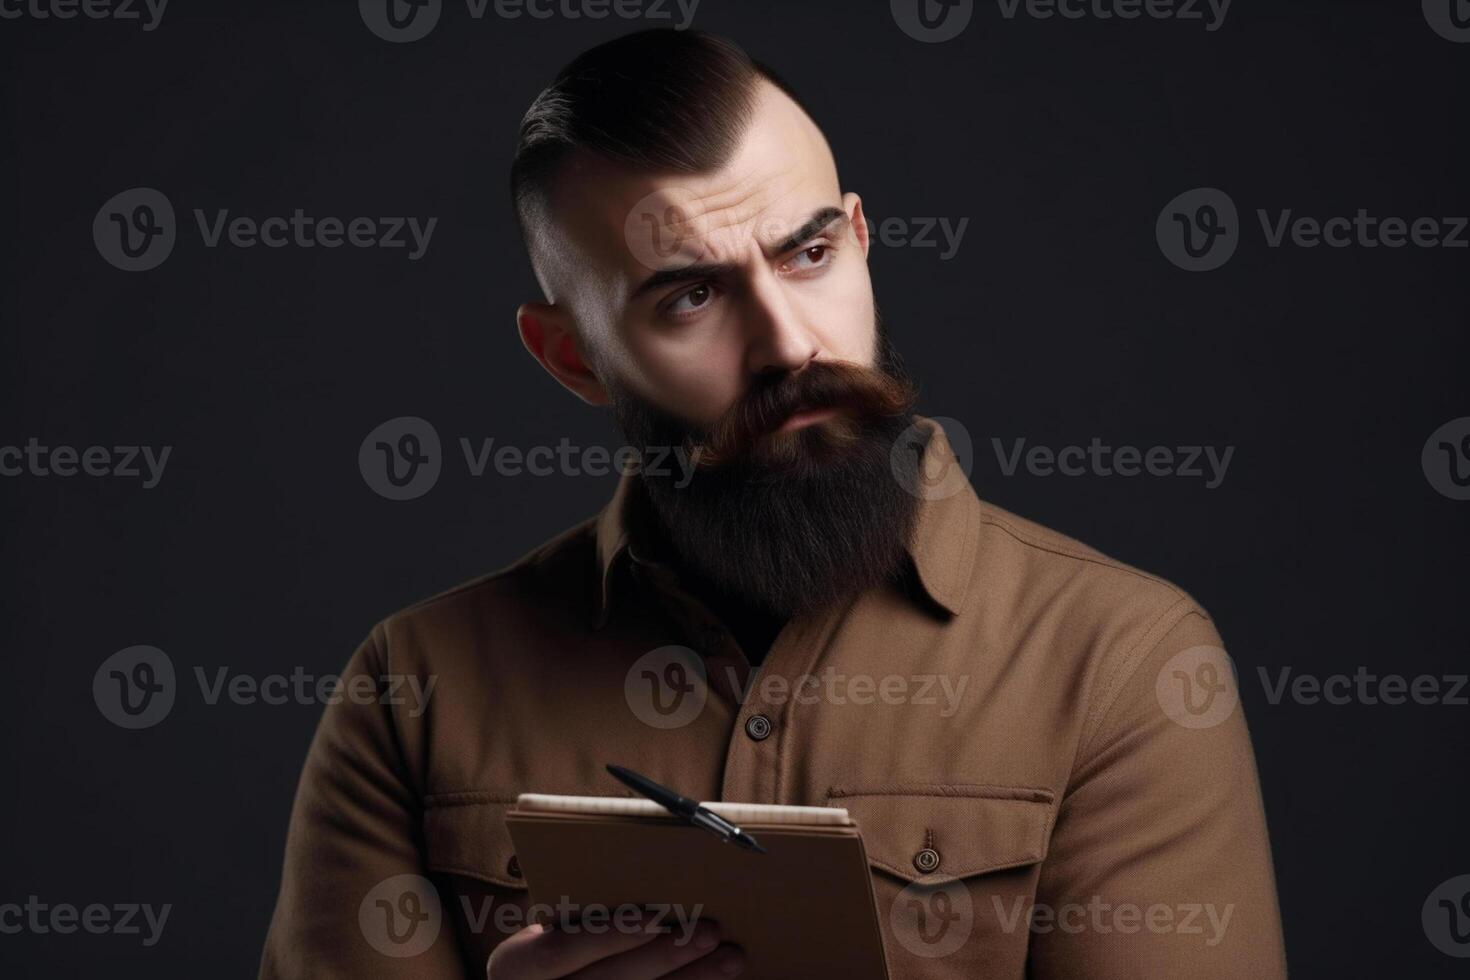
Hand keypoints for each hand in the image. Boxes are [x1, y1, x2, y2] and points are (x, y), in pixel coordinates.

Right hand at [486, 913, 743, 978]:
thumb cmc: (553, 953)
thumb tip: (655, 883)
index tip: (655, 917)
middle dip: (665, 957)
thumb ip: (581, 914)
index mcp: (515, 966)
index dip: (608, 936)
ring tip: (730, 959)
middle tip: (711, 931)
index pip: (559, 952)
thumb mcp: (549, 930)